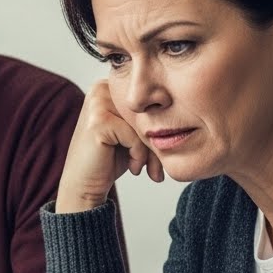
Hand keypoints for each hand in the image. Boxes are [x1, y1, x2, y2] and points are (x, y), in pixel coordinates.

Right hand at [56, 79, 163, 213]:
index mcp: (108, 87)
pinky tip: (133, 167)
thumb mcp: (132, 132)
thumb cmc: (109, 159)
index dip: (157, 126)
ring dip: (149, 149)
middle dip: (155, 140)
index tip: (159, 153)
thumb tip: (189, 110)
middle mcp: (100, 89)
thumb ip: (149, 116)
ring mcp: (97, 104)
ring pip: (143, 123)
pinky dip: (139, 154)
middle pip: (145, 111)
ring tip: (144, 167)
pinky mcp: (99, 121)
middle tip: (156, 167)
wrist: (84, 185)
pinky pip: (135, 135)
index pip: (147, 102)